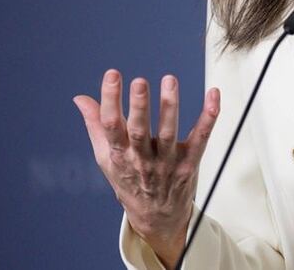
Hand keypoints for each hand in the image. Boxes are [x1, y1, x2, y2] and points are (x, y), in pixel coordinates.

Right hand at [73, 70, 219, 266]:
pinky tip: (213, 95)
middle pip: (139, 131)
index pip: (111, 126)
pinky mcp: (190, 163)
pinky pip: (201, 137)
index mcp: (119, 155)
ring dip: (170, 107)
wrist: (156, 217)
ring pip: (169, 133)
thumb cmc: (130, 181)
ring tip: (169, 81)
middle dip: (139, 107)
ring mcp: (167, 163)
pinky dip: (209, 116)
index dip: (110, 100)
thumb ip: (96, 125)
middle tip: (139, 82)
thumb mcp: (107, 158)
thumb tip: (80, 98)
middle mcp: (142, 159)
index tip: (112, 75)